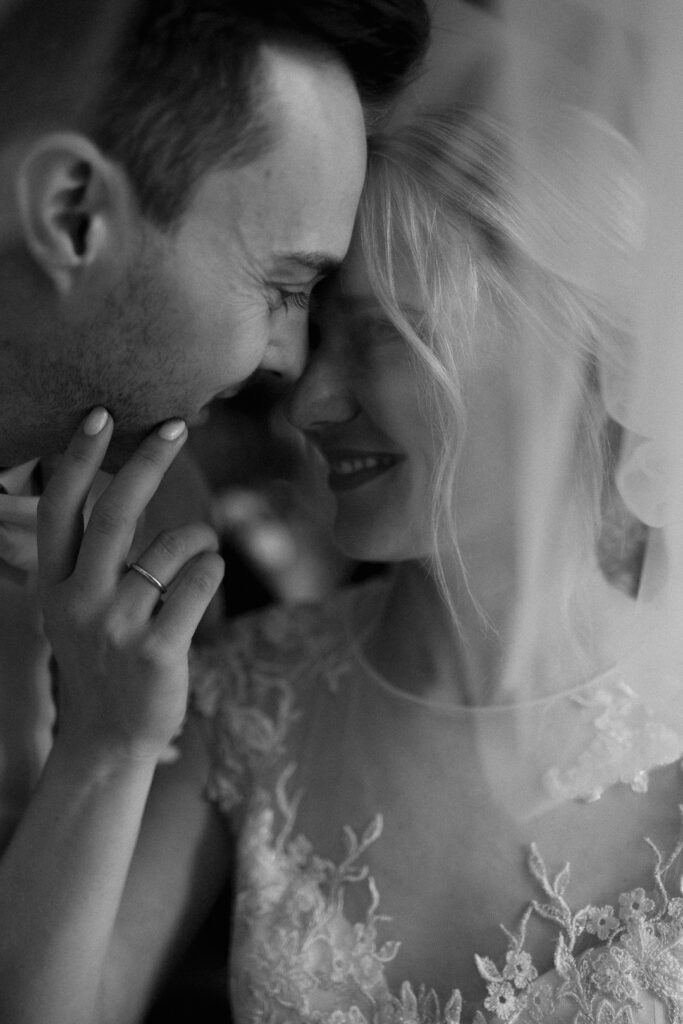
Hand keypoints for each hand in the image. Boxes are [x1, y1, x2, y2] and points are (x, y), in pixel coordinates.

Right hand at [37, 409, 224, 764]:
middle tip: (175, 425)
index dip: (79, 460)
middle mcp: (79, 601)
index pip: (61, 510)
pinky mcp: (158, 649)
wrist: (109, 738)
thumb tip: (120, 487)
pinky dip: (210, 571)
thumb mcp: (73, 608)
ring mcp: (118, 626)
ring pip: (173, 547)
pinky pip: (200, 581)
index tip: (99, 414)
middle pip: (116, 513)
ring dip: (195, 540)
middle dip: (148, 463)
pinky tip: (202, 586)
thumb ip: (88, 556)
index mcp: (54, 586)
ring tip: (195, 556)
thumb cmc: (102, 658)